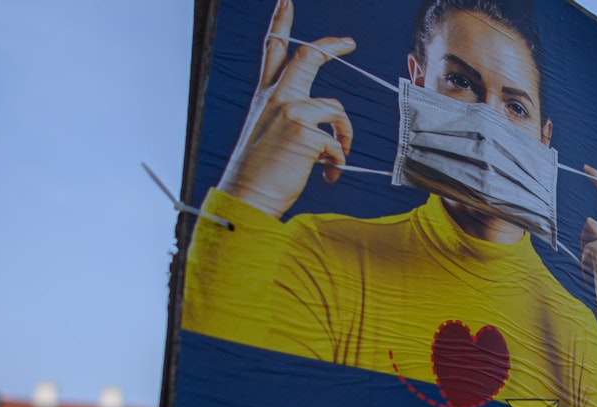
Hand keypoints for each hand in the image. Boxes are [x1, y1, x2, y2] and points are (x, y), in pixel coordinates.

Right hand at [215, 0, 354, 216]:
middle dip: (330, 45)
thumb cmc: (260, 173)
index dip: (281, 23)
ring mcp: (289, 112)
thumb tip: (328, 129)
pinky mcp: (304, 132)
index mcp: (266, 97)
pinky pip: (337, 142)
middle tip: (349, 41)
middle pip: (307, 57)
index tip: (286, 0)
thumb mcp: (269, 135)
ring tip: (336, 161)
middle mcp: (276, 98)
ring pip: (336, 109)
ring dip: (345, 136)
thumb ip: (292, 120)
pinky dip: (338, 161)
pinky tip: (327, 176)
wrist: (246, 197)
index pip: (273, 50)